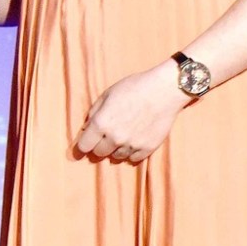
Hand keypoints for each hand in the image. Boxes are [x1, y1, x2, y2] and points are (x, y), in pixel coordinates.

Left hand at [75, 61, 191, 162]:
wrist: (165, 90)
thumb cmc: (134, 87)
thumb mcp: (107, 94)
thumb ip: (94, 112)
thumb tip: (86, 128)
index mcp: (101, 123)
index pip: (83, 146)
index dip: (81, 146)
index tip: (84, 145)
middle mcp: (115, 137)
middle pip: (99, 153)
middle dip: (99, 145)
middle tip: (105, 136)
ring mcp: (132, 144)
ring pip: (116, 157)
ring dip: (116, 149)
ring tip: (123, 134)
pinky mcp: (148, 148)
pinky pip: (133, 158)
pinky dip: (132, 151)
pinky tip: (134, 140)